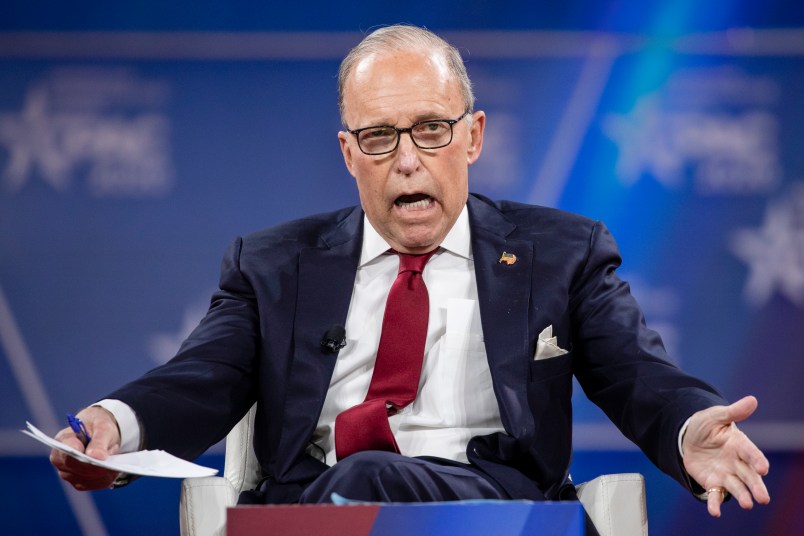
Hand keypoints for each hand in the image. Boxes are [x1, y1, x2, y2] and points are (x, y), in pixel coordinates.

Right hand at [50, 405, 121, 489]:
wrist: (101, 434)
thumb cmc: (99, 428)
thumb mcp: (103, 428)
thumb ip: (99, 441)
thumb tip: (96, 456)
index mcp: (63, 440)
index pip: (67, 451)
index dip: (79, 455)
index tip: (93, 456)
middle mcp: (60, 460)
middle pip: (77, 469)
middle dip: (96, 467)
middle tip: (113, 464)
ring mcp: (68, 473)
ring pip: (86, 480)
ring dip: (103, 474)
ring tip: (116, 465)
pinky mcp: (79, 482)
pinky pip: (93, 485)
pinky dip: (105, 479)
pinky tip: (114, 472)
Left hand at [682, 395, 769, 516]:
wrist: (689, 437)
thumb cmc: (707, 425)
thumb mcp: (717, 416)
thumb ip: (734, 412)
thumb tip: (752, 400)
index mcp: (739, 445)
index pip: (751, 453)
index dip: (757, 460)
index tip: (763, 468)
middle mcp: (736, 463)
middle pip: (749, 476)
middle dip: (756, 487)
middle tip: (763, 498)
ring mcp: (726, 474)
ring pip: (736, 487)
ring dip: (742, 496)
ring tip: (748, 504)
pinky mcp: (713, 483)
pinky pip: (715, 495)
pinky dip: (715, 504)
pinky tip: (715, 512)